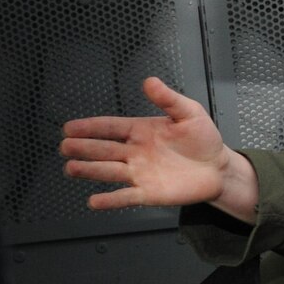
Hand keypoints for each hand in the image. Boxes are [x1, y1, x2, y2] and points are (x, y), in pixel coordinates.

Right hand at [60, 76, 256, 218]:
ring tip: (71, 168)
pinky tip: (94, 201)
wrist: (218, 168)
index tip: (69, 127)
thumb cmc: (204, 139)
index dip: (90, 127)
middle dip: (84, 148)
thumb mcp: (189, 113)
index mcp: (141, 131)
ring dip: (90, 170)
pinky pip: (126, 196)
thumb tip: (150, 81)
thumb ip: (168, 99)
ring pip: (109, 171)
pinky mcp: (149, 193)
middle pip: (104, 149)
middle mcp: (135, 152)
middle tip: (65, 146)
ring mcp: (140, 173)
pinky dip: (111, 200)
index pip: (110, 127)